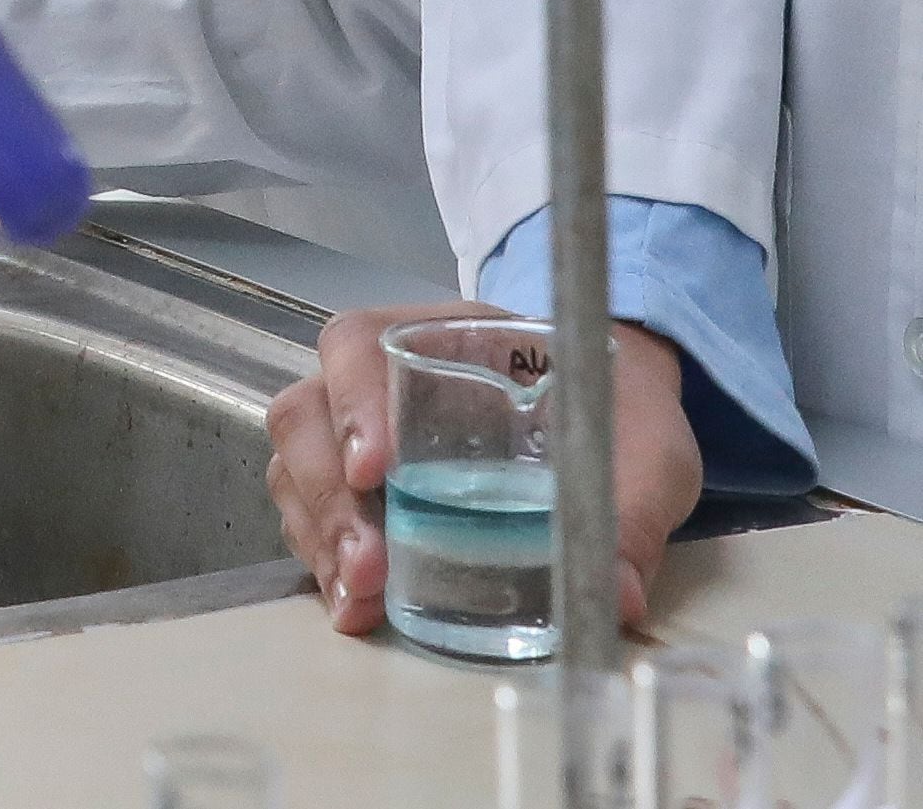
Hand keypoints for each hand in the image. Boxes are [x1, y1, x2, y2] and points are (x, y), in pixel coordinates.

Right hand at [269, 306, 702, 636]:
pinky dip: (324, 559)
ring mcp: (360, 431)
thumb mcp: (643, 448)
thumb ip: (631, 510)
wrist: (615, 416)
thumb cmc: (615, 407)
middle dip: (328, 497)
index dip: (354, 404)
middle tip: (369, 566)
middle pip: (309, 417)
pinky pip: (311, 512)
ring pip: (297, 468)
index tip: (376, 470)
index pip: (360, 347)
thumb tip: (618, 592)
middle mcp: (379, 378)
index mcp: (441, 336)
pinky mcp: (362, 489)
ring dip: (319, 534)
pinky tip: (355, 604)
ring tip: (359, 598)